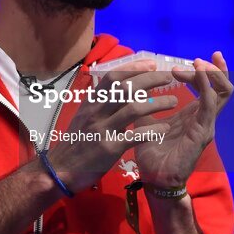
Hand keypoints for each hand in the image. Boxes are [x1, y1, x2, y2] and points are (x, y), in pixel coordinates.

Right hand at [47, 60, 177, 192]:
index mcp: (91, 102)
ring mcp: (102, 129)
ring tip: (173, 101)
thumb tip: (122, 86)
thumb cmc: (76, 141)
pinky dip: (152, 131)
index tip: (152, 63)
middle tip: (169, 77)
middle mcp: (96, 112)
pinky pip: (135, 136)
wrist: (60, 169)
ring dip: (157, 103)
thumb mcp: (84, 115)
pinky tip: (164, 129)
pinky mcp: (109, 148)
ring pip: (133, 108)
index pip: (113, 77)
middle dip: (150, 79)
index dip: (134, 68)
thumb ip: (102, 102)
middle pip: (126, 88)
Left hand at [133, 51, 233, 189]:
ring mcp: (206, 125)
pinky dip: (206, 87)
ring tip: (198, 63)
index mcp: (193, 115)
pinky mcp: (202, 132)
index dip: (206, 71)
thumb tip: (131, 88)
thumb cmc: (152, 153)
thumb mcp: (145, 122)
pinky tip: (197, 75)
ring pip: (221, 92)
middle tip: (198, 59)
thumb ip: (143, 105)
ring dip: (210, 74)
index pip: (210, 88)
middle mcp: (204, 118)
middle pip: (222, 87)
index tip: (194, 59)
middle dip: (214, 69)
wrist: (153, 179)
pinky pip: (210, 105)